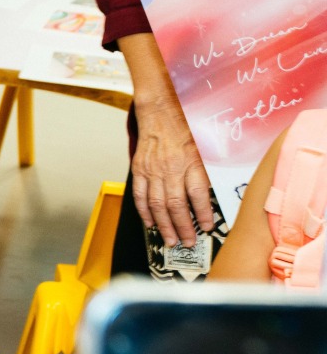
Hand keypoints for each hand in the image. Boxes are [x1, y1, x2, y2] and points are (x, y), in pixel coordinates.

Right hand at [131, 98, 213, 247]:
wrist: (160, 111)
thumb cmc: (186, 126)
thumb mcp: (205, 145)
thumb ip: (207, 170)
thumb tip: (213, 194)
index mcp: (190, 162)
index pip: (197, 195)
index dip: (201, 214)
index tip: (206, 228)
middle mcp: (170, 168)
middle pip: (175, 205)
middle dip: (181, 227)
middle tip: (187, 242)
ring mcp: (152, 170)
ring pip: (156, 205)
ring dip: (163, 225)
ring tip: (170, 239)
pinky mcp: (140, 169)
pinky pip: (140, 195)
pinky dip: (145, 211)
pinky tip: (150, 223)